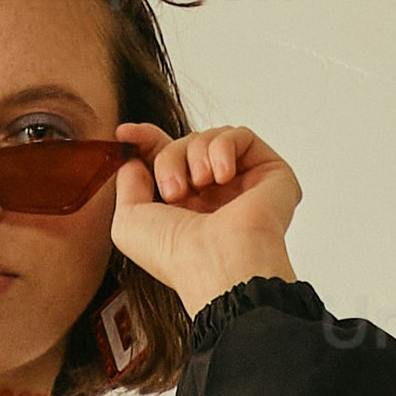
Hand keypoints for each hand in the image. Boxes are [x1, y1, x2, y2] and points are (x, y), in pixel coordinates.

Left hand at [105, 122, 300, 311]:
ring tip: (202, 183)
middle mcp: (215, 197)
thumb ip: (126, 184)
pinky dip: (224, 147)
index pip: (167, 160)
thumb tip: (136, 159)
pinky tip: (222, 175)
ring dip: (196, 153)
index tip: (125, 133)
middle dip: (170, 156)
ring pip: (211, 138)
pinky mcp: (270, 173)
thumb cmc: (177, 255)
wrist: (217, 262)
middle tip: (173, 190)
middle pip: (184, 145)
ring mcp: (244, 185)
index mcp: (186, 209)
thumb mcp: (128, 223)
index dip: (145, 141)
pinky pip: (241, 135)